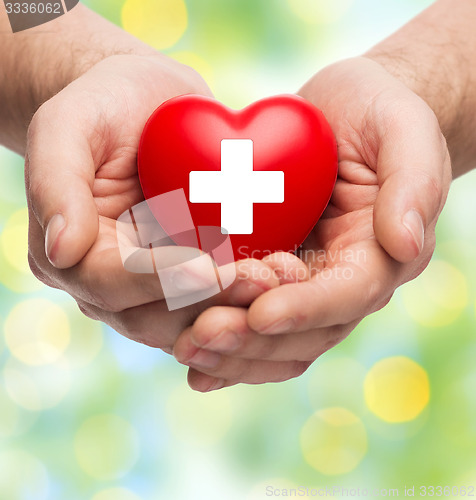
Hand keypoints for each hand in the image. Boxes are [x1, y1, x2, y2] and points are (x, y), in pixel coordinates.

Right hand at [26, 54, 278, 350]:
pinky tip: (291, 269)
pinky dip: (255, 286)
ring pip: (199, 312)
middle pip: (160, 313)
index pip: (112, 284)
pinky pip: (225, 289)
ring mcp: (160, 281)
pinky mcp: (198, 267)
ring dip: (242, 302)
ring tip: (284, 276)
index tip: (204, 268)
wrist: (147, 104)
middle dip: (212, 300)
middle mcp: (117, 283)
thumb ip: (55, 183)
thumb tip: (60, 250)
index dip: (157, 281)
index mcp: (76, 257)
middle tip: (262, 281)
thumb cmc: (101, 106)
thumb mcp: (65, 126)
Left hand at [173, 57, 451, 390]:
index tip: (261, 314)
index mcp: (378, 254)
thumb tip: (407, 243)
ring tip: (184, 347)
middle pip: (304, 331)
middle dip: (253, 339)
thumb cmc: (378, 114)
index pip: (347, 295)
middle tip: (200, 336)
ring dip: (231, 350)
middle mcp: (341, 280)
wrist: (341, 115)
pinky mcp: (269, 271)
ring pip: (273, 337)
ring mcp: (304, 280)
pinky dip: (222, 338)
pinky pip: (247, 314)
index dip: (305, 309)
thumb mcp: (405, 129)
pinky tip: (184, 346)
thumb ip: (414, 183)